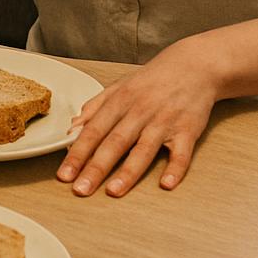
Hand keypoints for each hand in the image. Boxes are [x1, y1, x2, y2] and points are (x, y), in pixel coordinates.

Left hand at [56, 37, 219, 196]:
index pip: (93, 131)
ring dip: (128, 172)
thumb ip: (94, 107)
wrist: (193, 65)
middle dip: (95, 167)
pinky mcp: (188, 130)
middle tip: (80, 189)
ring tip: (113, 191)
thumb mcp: (119, 87)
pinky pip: (182, 153)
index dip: (77, 153)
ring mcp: (164, 121)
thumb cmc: (152, 80)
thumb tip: (72, 128)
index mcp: (120, 101)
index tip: (64, 174)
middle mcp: (140, 112)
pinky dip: (175, 169)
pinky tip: (166, 184)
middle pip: (114, 142)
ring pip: (143, 150)